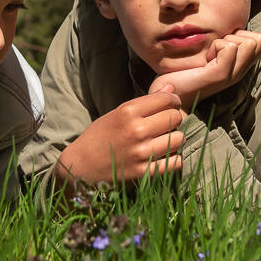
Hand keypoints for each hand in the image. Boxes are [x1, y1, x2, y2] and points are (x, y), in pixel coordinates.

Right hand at [54, 86, 184, 185]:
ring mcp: (141, 152)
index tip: (172, 104)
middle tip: (167, 122)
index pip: (166, 99)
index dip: (173, 100)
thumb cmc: (99, 136)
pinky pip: (175, 162)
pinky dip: (175, 158)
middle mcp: (136, 130)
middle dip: (175, 118)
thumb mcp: (117, 113)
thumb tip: (171, 89)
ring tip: (166, 139)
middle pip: (175, 117)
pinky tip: (166, 155)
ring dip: (176, 138)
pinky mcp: (144, 171)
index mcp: (128, 112)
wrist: (81, 166)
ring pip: (179, 139)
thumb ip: (145, 102)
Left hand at [148, 30, 260, 106]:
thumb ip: (224, 43)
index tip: (221, 45)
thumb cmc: (186, 73)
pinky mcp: (220, 75)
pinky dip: (214, 46)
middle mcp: (240, 71)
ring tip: (210, 55)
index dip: (243, 34)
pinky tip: (204, 59)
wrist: (172, 95)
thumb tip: (230, 24)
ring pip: (248, 42)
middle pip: (259, 39)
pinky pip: (229, 47)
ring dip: (226, 40)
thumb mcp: (210, 55)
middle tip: (215, 49)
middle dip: (236, 35)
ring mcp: (232, 74)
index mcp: (241, 66)